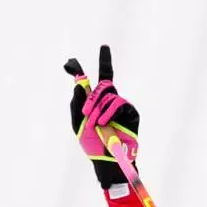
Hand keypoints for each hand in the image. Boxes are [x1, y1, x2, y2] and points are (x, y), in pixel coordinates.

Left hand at [65, 46, 139, 188]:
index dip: (104, 60)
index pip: (100, 77)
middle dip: (92, 97)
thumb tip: (78, 83)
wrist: (106, 160)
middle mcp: (111, 100)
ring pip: (108, 94)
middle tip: (85, 113)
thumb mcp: (77, 124)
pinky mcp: (130, 112)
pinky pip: (118, 103)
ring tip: (93, 125)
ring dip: (97, 110)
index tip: (104, 45)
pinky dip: (108, 112)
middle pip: (104, 83)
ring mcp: (121, 105)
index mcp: (98, 101)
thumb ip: (76, 104)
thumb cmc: (91, 145)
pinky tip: (102, 123)